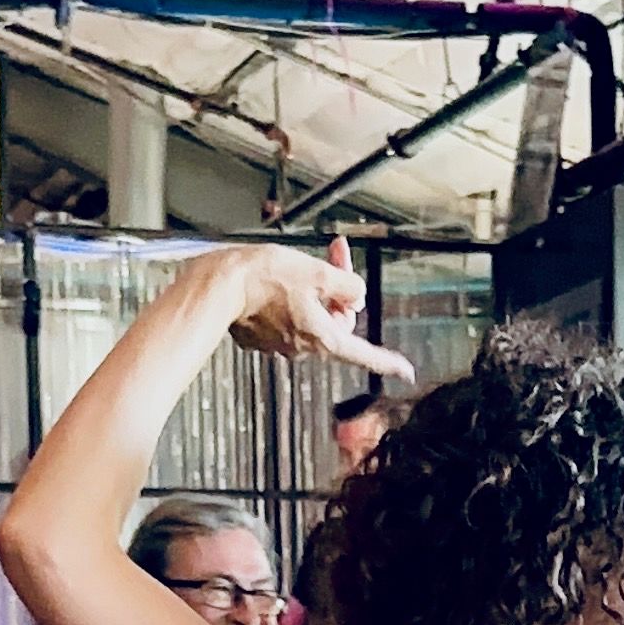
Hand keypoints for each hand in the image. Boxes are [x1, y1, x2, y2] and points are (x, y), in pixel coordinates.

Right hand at [228, 239, 413, 382]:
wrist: (218, 288)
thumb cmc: (263, 278)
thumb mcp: (316, 271)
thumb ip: (346, 284)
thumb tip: (355, 295)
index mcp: (323, 337)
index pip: (364, 353)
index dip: (387, 361)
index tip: (405, 371)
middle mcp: (304, 348)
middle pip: (337, 323)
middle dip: (340, 292)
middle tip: (337, 254)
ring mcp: (282, 344)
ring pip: (312, 317)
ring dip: (315, 290)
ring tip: (300, 264)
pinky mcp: (262, 336)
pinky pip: (286, 318)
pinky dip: (290, 298)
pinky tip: (277, 279)